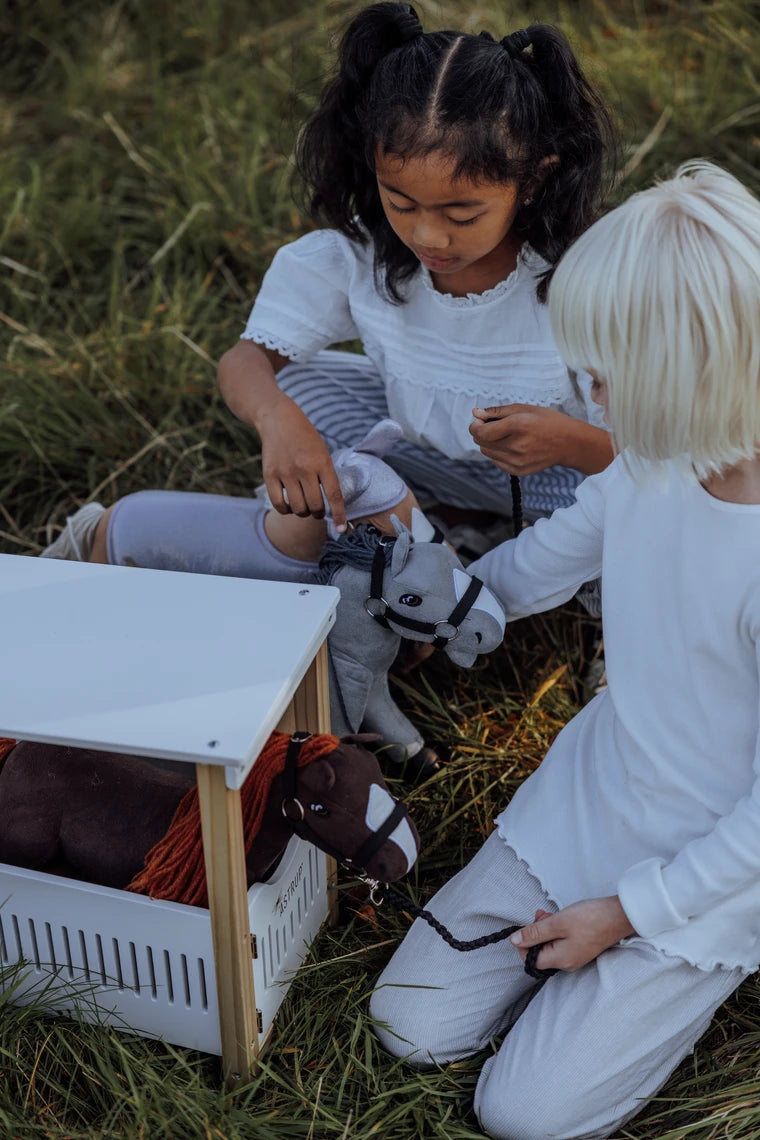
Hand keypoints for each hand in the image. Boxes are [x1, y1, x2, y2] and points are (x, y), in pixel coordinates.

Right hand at [258, 394, 346, 530]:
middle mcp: (305, 469)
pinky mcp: (270, 474)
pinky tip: (289, 505)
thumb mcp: (322, 452)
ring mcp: (286, 472)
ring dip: (302, 512)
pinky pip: (279, 504)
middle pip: (314, 506)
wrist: (279, 420)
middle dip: (317, 513)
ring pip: (298, 508)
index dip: (339, 515)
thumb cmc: (305, 438)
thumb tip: (330, 505)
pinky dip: (286, 510)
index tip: (342, 530)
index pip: (334, 496)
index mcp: (322, 463)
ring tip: (303, 505)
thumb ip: (326, 476)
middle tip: (317, 510)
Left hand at [469, 405, 581, 474]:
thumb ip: (497, 411)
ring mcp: (517, 461)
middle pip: (481, 443)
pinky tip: (512, 446)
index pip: (481, 432)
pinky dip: (498, 453)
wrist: (569, 443)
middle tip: (494, 426)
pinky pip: (496, 462)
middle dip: (482, 432)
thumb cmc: (547, 421)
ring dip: (490, 443)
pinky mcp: (518, 471)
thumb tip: (475, 413)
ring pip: (486, 452)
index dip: (475, 425)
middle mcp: (516, 446)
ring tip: (506, 435)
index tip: (481, 420)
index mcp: (518, 426)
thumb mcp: (524, 409)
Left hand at [510, 897, 634, 972]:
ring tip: (550, 913)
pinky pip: (561, 942)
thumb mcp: (557, 923)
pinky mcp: (581, 948)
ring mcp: (575, 956)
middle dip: (535, 933)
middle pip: (540, 952)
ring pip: (550, 945)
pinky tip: (559, 917)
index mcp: (560, 960)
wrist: (619, 915)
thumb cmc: (589, 918)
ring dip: (545, 929)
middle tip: (541, 915)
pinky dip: (556, 930)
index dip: (523, 943)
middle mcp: (567, 963)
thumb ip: (534, 932)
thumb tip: (513, 941)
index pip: (531, 960)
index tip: (526, 926)